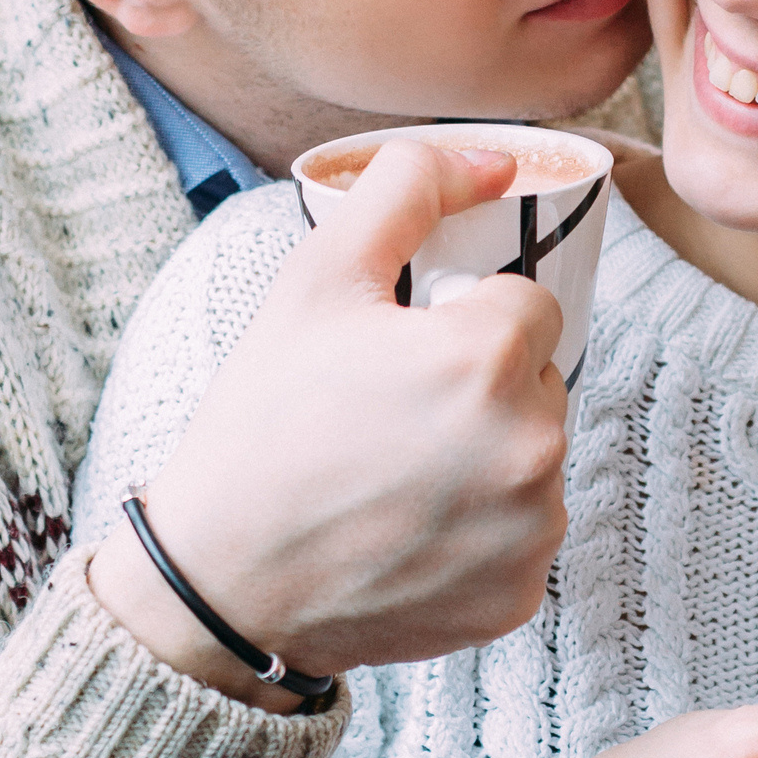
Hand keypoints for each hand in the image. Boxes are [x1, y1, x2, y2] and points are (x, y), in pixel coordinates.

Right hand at [92, 137, 569, 698]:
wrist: (221, 581)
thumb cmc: (262, 421)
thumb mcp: (317, 277)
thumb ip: (408, 188)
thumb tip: (494, 160)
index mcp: (489, 357)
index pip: (527, 304)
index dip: (461, 321)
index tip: (402, 355)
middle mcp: (532, 446)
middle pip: (536, 381)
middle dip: (479, 387)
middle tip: (389, 416)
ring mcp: (532, 532)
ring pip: (533, 458)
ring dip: (486, 456)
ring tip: (395, 478)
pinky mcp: (520, 597)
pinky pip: (522, 537)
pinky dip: (478, 533)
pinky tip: (408, 535)